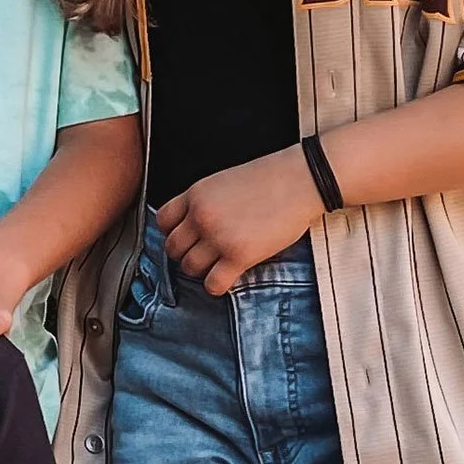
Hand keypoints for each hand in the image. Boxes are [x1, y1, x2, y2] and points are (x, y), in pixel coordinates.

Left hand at [157, 146, 324, 295]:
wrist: (301, 180)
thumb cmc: (270, 178)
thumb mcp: (224, 181)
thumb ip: (205, 202)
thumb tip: (194, 227)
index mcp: (196, 194)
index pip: (162, 222)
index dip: (174, 232)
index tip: (190, 236)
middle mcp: (201, 216)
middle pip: (173, 249)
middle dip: (187, 254)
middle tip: (206, 253)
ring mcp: (218, 237)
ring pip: (189, 268)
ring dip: (203, 270)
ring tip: (220, 263)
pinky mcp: (239, 256)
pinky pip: (212, 284)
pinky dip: (217, 285)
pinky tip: (230, 275)